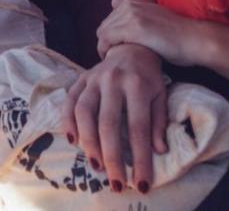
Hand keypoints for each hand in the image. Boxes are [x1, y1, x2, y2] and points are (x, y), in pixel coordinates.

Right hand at [62, 43, 166, 193]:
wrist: (132, 46)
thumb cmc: (149, 76)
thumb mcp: (161, 95)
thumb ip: (158, 121)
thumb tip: (158, 150)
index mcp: (138, 85)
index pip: (139, 128)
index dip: (140, 157)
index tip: (141, 183)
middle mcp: (114, 80)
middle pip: (108, 124)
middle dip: (111, 157)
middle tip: (115, 183)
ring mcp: (94, 78)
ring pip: (84, 112)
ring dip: (88, 142)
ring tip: (96, 165)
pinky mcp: (81, 78)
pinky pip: (69, 101)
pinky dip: (68, 122)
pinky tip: (73, 141)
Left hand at [97, 0, 208, 66]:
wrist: (195, 40)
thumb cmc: (177, 35)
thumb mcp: (154, 18)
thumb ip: (134, 13)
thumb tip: (112, 2)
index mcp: (134, 2)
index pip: (109, 20)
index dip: (110, 36)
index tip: (115, 49)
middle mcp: (131, 6)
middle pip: (103, 26)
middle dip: (105, 42)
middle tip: (112, 58)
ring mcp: (132, 16)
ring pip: (103, 33)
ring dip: (104, 48)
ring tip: (113, 61)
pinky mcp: (134, 29)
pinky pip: (107, 40)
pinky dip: (106, 51)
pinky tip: (115, 60)